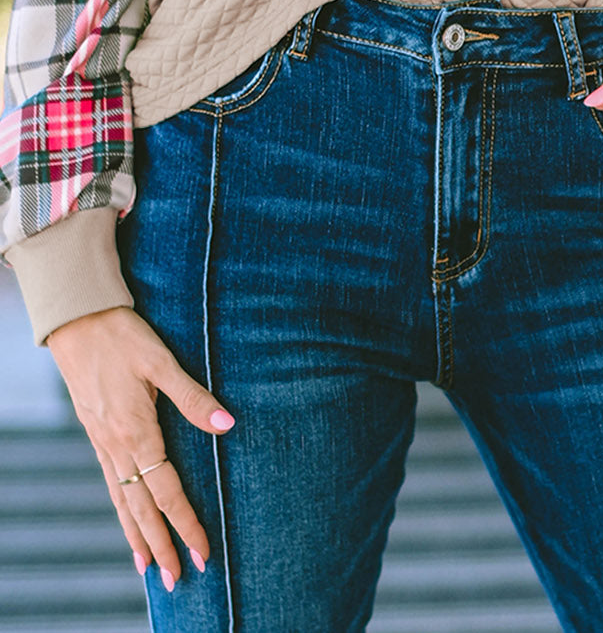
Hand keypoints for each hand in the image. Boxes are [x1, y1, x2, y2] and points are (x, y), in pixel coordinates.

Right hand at [46, 305, 235, 591]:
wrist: (78, 320)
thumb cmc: (123, 337)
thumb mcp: (161, 362)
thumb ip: (193, 397)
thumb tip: (227, 426)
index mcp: (137, 432)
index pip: (167, 492)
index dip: (186, 524)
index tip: (202, 552)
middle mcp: (116, 446)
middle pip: (141, 508)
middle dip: (160, 545)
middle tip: (176, 579)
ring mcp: (102, 442)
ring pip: (121, 500)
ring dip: (136, 536)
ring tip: (147, 568)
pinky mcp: (95, 433)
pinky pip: (109, 483)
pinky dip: (120, 509)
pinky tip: (127, 519)